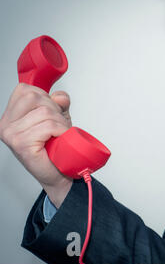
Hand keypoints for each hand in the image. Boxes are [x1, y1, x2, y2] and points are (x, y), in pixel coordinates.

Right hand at [0, 83, 72, 206]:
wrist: (58, 174)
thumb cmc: (56, 147)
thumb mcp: (59, 117)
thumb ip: (58, 102)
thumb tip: (59, 96)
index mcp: (10, 116)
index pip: (25, 90)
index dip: (45, 97)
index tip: (52, 112)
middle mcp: (5, 124)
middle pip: (34, 97)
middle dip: (54, 108)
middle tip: (58, 125)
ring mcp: (11, 133)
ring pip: (44, 111)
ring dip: (60, 121)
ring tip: (59, 133)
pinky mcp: (21, 143)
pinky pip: (48, 125)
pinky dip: (61, 129)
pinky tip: (60, 137)